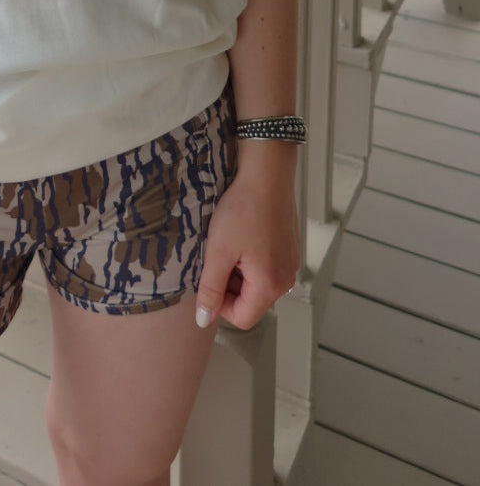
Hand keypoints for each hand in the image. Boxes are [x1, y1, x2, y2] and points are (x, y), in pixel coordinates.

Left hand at [194, 147, 299, 330]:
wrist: (266, 174)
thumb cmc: (244, 208)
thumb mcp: (218, 251)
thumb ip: (210, 289)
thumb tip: (203, 319)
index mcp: (270, 285)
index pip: (241, 318)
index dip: (218, 304)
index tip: (207, 280)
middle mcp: (286, 279)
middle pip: (250, 302)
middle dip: (229, 285)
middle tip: (216, 256)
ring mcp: (290, 264)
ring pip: (256, 284)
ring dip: (238, 271)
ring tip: (228, 243)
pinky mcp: (289, 249)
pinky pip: (266, 267)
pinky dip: (250, 258)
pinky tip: (241, 235)